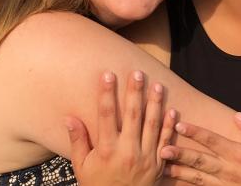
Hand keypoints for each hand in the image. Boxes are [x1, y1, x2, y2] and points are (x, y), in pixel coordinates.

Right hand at [66, 71, 176, 185]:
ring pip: (152, 125)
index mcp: (106, 150)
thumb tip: (69, 118)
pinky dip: (169, 126)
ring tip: (157, 85)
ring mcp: (145, 158)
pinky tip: (171, 110)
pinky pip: (165, 141)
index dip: (106, 93)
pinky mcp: (158, 164)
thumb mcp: (82, 166)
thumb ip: (78, 141)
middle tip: (137, 73)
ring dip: (155, 104)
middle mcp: (127, 151)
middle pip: (132, 115)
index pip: (106, 115)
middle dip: (134, 92)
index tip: (107, 74)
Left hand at [160, 113, 240, 185]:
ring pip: (199, 179)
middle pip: (201, 161)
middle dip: (180, 154)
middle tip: (162, 149)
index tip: (179, 124)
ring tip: (164, 168)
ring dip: (180, 173)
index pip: (213, 141)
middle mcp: (231, 171)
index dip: (195, 132)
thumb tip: (236, 116)